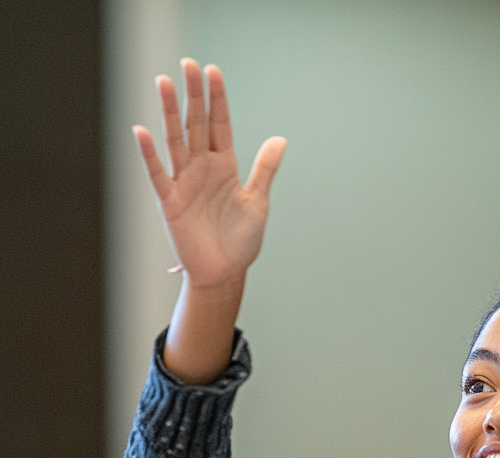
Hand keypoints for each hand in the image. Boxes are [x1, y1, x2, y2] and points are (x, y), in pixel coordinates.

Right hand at [133, 59, 285, 287]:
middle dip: (193, 95)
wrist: (224, 273)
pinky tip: (141, 131)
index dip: (217, 99)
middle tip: (188, 64)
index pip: (220, 124)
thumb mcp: (258, 203)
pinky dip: (149, 154)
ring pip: (175, 140)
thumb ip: (265, 170)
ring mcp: (184, 182)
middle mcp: (202, 168)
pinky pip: (158, 173)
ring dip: (168, 112)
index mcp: (225, 166)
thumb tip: (280, 138)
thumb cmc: (241, 241)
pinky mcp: (170, 201)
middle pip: (196, 124)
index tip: (213, 71)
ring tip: (163, 81)